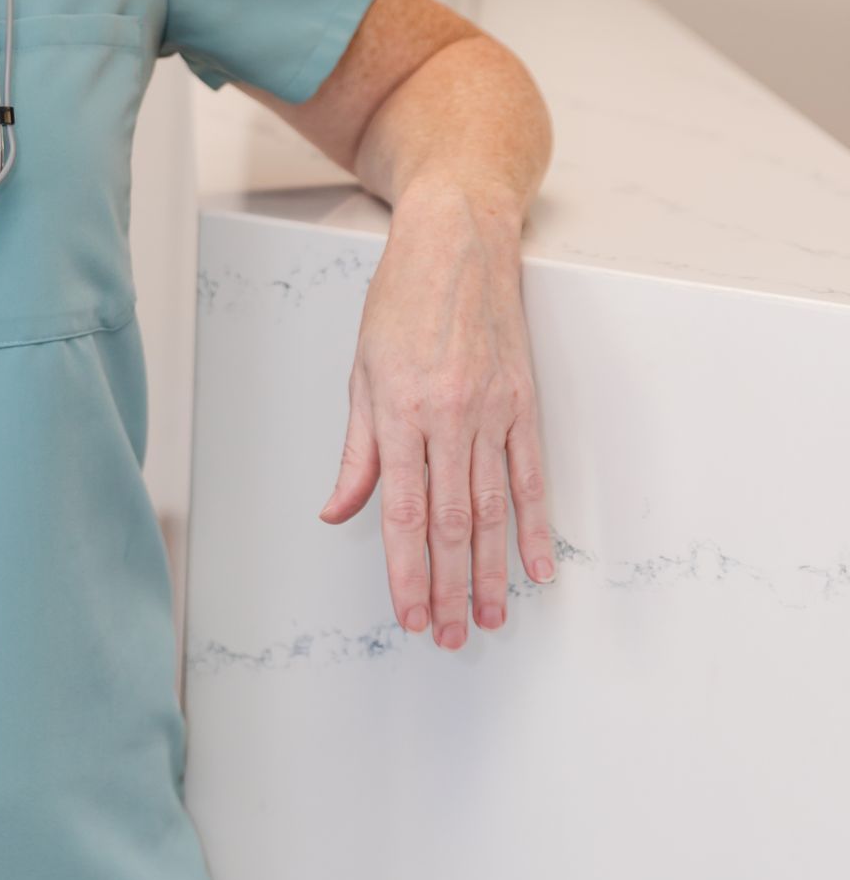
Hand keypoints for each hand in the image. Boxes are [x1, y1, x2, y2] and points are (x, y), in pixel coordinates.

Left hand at [316, 182, 554, 647]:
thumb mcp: (361, 373)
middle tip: (450, 636)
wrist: (457, 243)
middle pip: (452, 524)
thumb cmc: (401, 301)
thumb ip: (358, 451)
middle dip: (449, 588)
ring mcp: (492, 412)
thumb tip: (340, 510)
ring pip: (493, 510)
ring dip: (492, 572)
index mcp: (400, 413)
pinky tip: (538, 567)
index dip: (407, 572)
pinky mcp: (522, 403)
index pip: (403, 514)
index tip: (410, 614)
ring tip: (490, 619)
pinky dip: (535, 527)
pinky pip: (531, 476)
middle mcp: (448, 418)